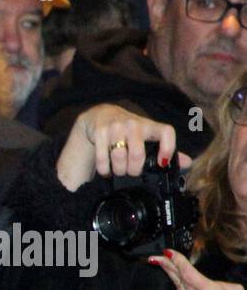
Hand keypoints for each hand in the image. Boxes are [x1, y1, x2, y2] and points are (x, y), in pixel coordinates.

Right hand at [56, 104, 190, 191]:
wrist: (103, 116)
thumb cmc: (130, 131)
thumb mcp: (148, 136)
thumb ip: (166, 149)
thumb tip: (188, 163)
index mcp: (150, 126)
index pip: (166, 132)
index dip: (167, 148)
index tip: (162, 163)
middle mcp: (134, 125)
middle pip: (136, 154)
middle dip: (133, 170)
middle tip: (131, 173)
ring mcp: (116, 127)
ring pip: (118, 156)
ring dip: (118, 170)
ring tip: (118, 171)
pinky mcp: (100, 132)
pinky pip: (102, 158)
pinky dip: (104, 169)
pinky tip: (106, 170)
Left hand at [149, 250, 246, 289]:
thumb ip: (220, 284)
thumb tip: (209, 283)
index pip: (188, 273)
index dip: (177, 261)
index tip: (169, 252)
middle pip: (178, 279)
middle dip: (167, 266)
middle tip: (156, 256)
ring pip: (179, 287)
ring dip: (171, 274)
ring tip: (162, 263)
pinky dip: (179, 285)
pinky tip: (176, 279)